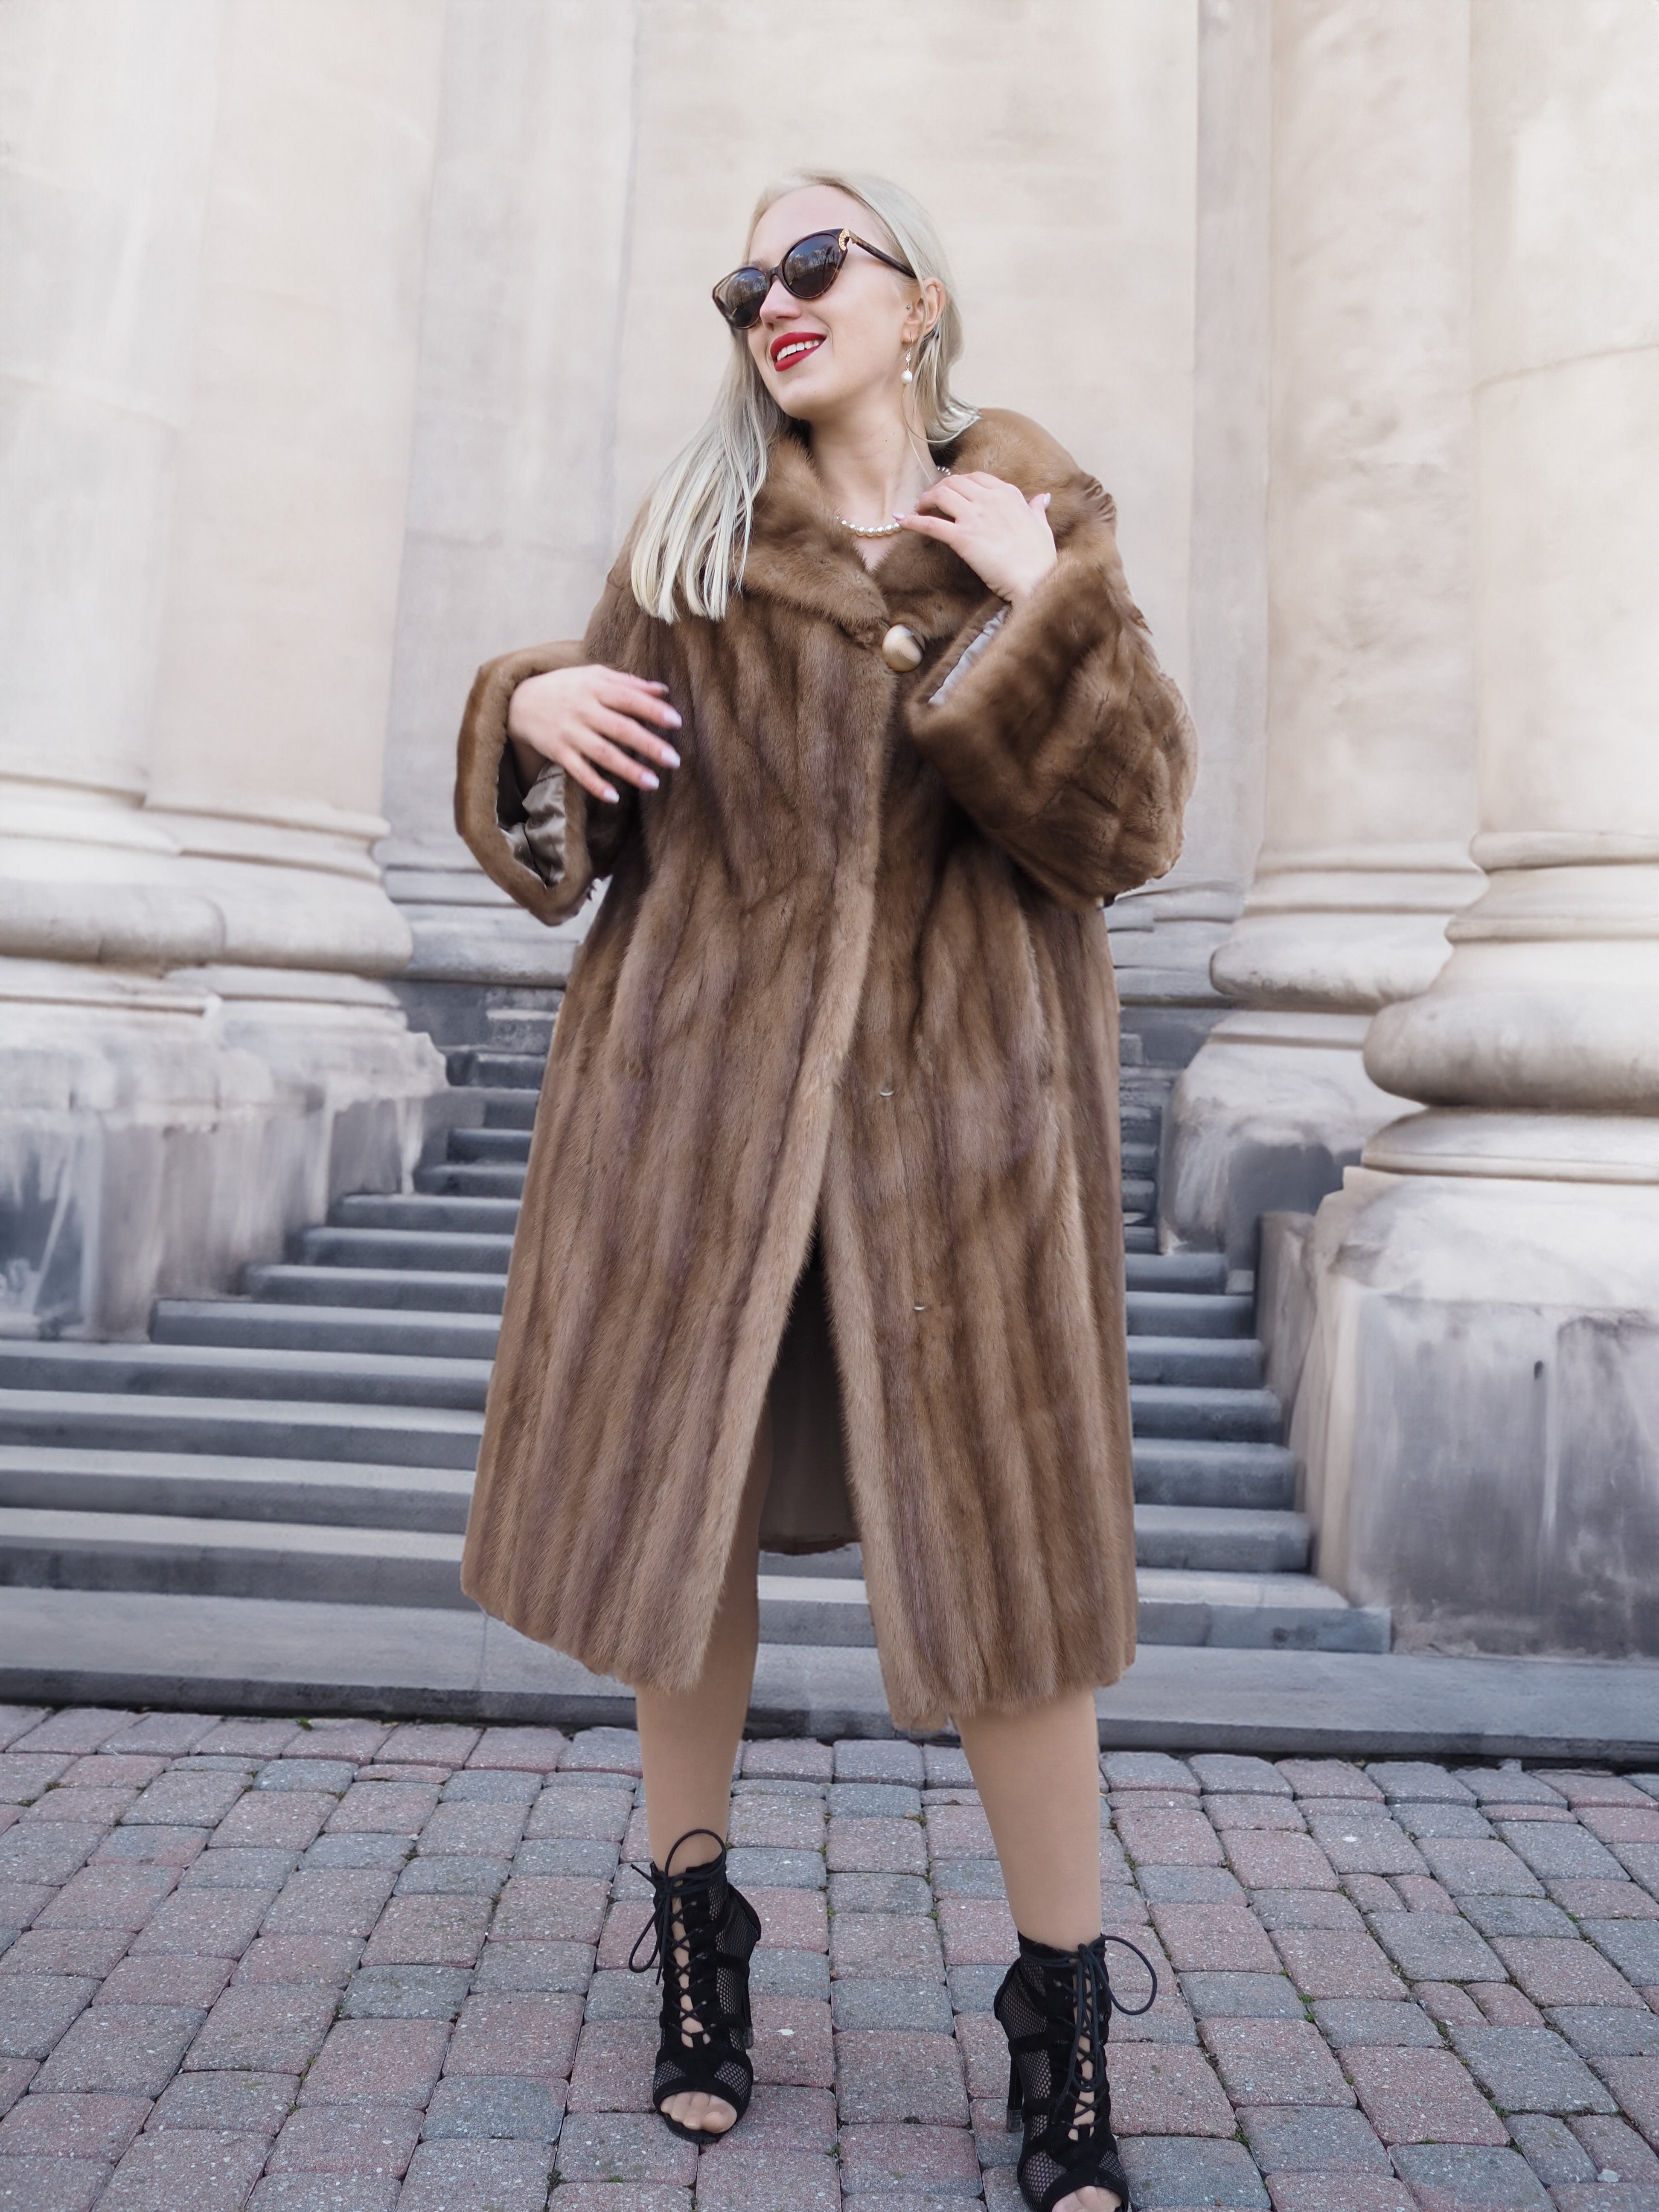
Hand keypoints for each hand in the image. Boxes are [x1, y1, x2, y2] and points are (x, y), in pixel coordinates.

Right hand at [507, 664, 680, 803]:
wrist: (520, 701)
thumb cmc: (566, 687)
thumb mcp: (593, 676)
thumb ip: (628, 682)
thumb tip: (662, 690)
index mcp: (596, 687)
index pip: (629, 698)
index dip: (652, 710)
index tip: (676, 722)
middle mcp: (584, 710)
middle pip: (620, 728)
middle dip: (648, 745)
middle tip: (674, 760)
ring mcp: (570, 732)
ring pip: (603, 753)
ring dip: (629, 769)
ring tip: (654, 783)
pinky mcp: (558, 751)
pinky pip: (578, 771)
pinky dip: (595, 784)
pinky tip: (614, 798)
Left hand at [897, 471, 1058, 603]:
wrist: (1034, 579)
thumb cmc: (1040, 557)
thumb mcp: (1042, 526)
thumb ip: (1037, 508)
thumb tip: (1043, 498)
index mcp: (1007, 494)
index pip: (976, 477)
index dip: (960, 483)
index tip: (952, 492)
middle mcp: (988, 499)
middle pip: (954, 482)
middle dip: (939, 488)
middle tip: (931, 501)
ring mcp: (974, 517)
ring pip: (941, 495)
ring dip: (926, 499)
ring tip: (918, 509)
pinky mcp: (962, 538)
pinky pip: (930, 524)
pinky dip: (912, 520)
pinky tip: (900, 520)